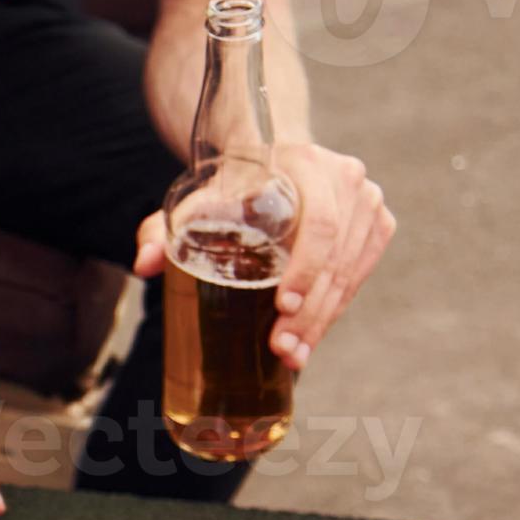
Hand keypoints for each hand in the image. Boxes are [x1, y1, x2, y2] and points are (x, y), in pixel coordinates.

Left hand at [132, 142, 391, 370]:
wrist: (271, 164)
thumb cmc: (230, 187)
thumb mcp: (196, 201)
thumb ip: (162, 229)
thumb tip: (142, 265)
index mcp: (306, 164)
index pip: (319, 222)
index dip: (306, 268)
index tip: (283, 307)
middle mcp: (345, 178)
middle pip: (336, 256)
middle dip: (310, 311)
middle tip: (282, 349)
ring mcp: (367, 202)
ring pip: (350, 271)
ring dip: (324, 319)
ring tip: (294, 356)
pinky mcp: (376, 225)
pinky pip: (360, 274)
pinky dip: (336, 308)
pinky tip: (313, 337)